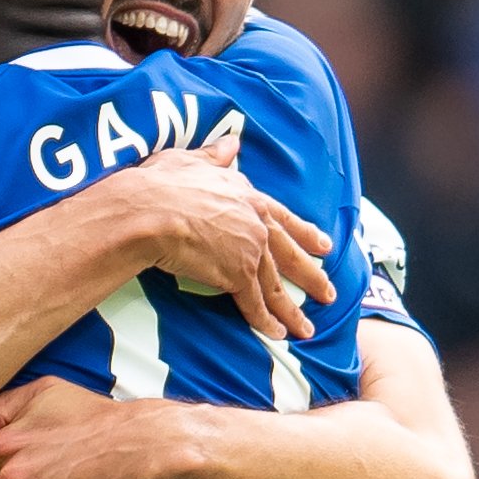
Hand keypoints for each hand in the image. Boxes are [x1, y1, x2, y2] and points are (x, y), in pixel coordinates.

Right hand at [134, 136, 334, 339]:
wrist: (149, 212)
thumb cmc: (160, 185)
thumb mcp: (188, 160)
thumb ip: (214, 156)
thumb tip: (231, 143)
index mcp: (246, 194)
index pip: (282, 217)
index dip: (304, 232)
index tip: (322, 244)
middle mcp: (255, 221)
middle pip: (290, 253)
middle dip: (311, 275)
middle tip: (328, 292)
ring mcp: (249, 249)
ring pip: (276, 284)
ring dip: (292, 310)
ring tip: (306, 328)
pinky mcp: (237, 275)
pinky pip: (254, 303)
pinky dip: (266, 322)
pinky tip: (277, 335)